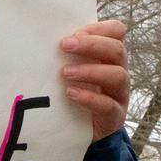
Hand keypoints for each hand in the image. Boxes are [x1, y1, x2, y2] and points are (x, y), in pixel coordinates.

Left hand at [60, 19, 128, 142]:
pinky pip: (109, 106)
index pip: (116, 31)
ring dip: (90, 71)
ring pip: (118, 76)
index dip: (98, 28)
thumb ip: (66, 54)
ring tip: (65, 72)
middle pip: (117, 50)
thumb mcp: (71, 69)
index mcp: (108, 56)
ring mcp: (119, 95)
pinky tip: (70, 93)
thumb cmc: (72, 92)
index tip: (74, 32)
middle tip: (64, 45)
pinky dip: (89, 98)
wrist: (79, 132)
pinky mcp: (115, 117)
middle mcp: (118, 71)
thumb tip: (41, 37)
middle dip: (91, 45)